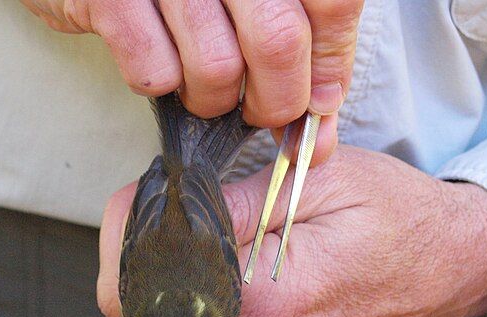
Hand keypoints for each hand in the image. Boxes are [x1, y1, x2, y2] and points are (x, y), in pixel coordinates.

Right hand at [20, 0, 363, 162]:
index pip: (330, 5)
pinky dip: (162, 88)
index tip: (319, 101)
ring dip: (214, 100)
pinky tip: (160, 67)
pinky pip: (155, 72)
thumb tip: (323, 133)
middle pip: (279, 42)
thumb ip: (297, 45)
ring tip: (204, 88)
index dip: (331, 64)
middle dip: (277, 100)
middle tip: (261, 111)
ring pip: (218, 67)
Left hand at [97, 146, 486, 316]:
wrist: (446, 266)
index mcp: (266, 303)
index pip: (139, 291)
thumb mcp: (315, 184)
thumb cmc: (394, 217)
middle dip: (134, 251)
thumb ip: (230, 204)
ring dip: (159, 268)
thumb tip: (163, 208)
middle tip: (164, 200)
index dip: (123, 237)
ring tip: (193, 219)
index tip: (145, 192)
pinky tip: (212, 247)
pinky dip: (184, 284)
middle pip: (137, 312)